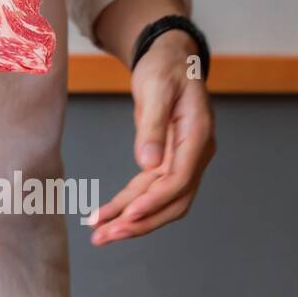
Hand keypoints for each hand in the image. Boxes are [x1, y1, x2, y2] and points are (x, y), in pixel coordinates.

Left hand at [89, 30, 215, 244]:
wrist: (169, 60)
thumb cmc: (165, 68)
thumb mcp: (157, 88)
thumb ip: (153, 126)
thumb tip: (147, 163)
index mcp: (198, 136)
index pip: (180, 179)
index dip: (155, 200)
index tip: (129, 214)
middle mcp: (195, 155)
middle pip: (173, 202)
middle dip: (140, 223)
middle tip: (106, 236)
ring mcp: (182, 162)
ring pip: (159, 203)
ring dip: (130, 221)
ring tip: (98, 234)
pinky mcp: (166, 164)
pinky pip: (147, 192)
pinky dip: (126, 206)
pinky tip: (105, 217)